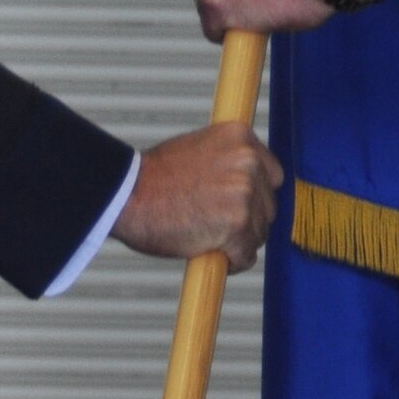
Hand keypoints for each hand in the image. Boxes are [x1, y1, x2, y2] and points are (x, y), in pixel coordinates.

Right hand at [111, 122, 283, 272]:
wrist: (127, 195)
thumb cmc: (154, 178)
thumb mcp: (199, 149)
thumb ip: (227, 162)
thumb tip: (247, 183)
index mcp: (241, 136)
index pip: (271, 174)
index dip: (256, 195)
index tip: (238, 206)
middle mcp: (249, 160)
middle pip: (269, 206)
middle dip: (248, 220)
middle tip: (216, 226)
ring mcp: (246, 192)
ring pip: (260, 233)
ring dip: (239, 242)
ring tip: (205, 236)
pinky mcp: (238, 224)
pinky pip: (246, 256)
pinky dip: (230, 262)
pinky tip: (208, 252)